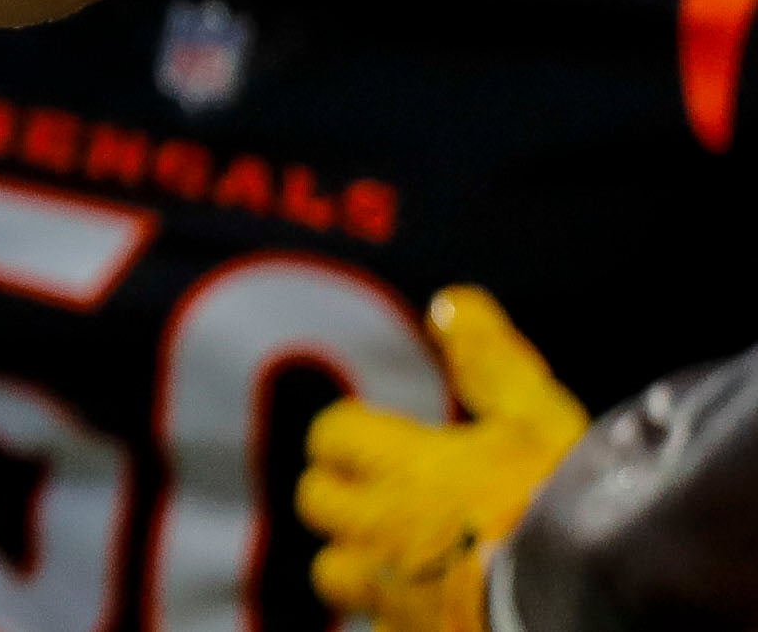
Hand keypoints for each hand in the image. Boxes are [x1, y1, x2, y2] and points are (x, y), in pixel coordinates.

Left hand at [299, 288, 589, 631]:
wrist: (586, 602)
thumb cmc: (567, 504)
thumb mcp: (538, 418)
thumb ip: (491, 362)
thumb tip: (451, 304)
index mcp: (399, 466)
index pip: (330, 436)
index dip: (347, 434)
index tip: (372, 437)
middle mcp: (377, 529)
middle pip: (316, 504)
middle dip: (338, 494)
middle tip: (379, 493)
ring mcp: (389, 593)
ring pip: (331, 574)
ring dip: (353, 561)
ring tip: (393, 556)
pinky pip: (376, 623)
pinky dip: (392, 612)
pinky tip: (426, 605)